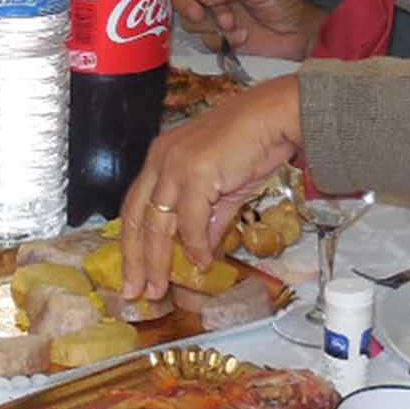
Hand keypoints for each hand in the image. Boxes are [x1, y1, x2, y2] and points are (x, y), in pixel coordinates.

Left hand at [119, 79, 303, 299]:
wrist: (276, 117)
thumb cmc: (253, 145)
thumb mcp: (224, 190)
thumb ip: (209, 222)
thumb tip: (201, 254)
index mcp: (161, 159)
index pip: (136, 208)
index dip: (133, 244)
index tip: (134, 273)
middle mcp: (161, 160)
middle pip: (136, 218)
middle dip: (135, 260)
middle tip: (134, 291)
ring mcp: (174, 165)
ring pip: (157, 223)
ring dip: (157, 261)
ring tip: (158, 288)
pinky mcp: (194, 171)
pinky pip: (190, 219)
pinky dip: (195, 245)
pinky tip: (201, 262)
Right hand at [178, 0, 321, 56]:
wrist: (298, 36)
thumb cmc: (284, 3)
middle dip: (187, 6)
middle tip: (202, 14)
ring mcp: (214, 17)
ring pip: (190, 21)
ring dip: (211, 26)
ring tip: (235, 25)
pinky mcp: (219, 38)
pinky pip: (205, 40)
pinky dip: (221, 40)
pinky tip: (241, 37)